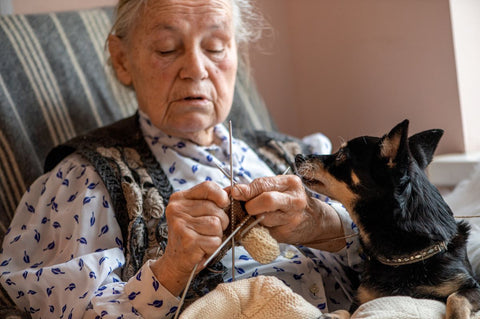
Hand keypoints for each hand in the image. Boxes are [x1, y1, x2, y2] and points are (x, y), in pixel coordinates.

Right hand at [151, 181, 229, 295]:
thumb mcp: (199, 213)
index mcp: (179, 198)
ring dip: (217, 235)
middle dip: (221, 222)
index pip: (207, 187)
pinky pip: (214, 240)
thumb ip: (213, 200)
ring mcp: (180, 225)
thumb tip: (233, 190)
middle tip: (209, 231)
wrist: (176, 261)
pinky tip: (203, 248)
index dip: (221, 195)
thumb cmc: (192, 235)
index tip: (224, 205)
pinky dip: (214, 247)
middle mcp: (177, 209)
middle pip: (215, 208)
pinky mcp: (188, 241)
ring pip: (216, 224)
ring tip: (205, 239)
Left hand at [231, 175, 345, 250]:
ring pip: (264, 218)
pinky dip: (257, 229)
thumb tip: (231, 190)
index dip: (247, 189)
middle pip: (266, 200)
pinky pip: (264, 231)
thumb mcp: (278, 188)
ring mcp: (293, 218)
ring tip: (258, 217)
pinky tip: (262, 226)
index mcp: (290, 183)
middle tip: (249, 208)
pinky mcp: (286, 233)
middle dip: (251, 205)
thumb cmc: (289, 202)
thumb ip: (256, 188)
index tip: (235, 192)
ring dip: (254, 219)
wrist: (313, 221)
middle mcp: (294, 200)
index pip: (264, 184)